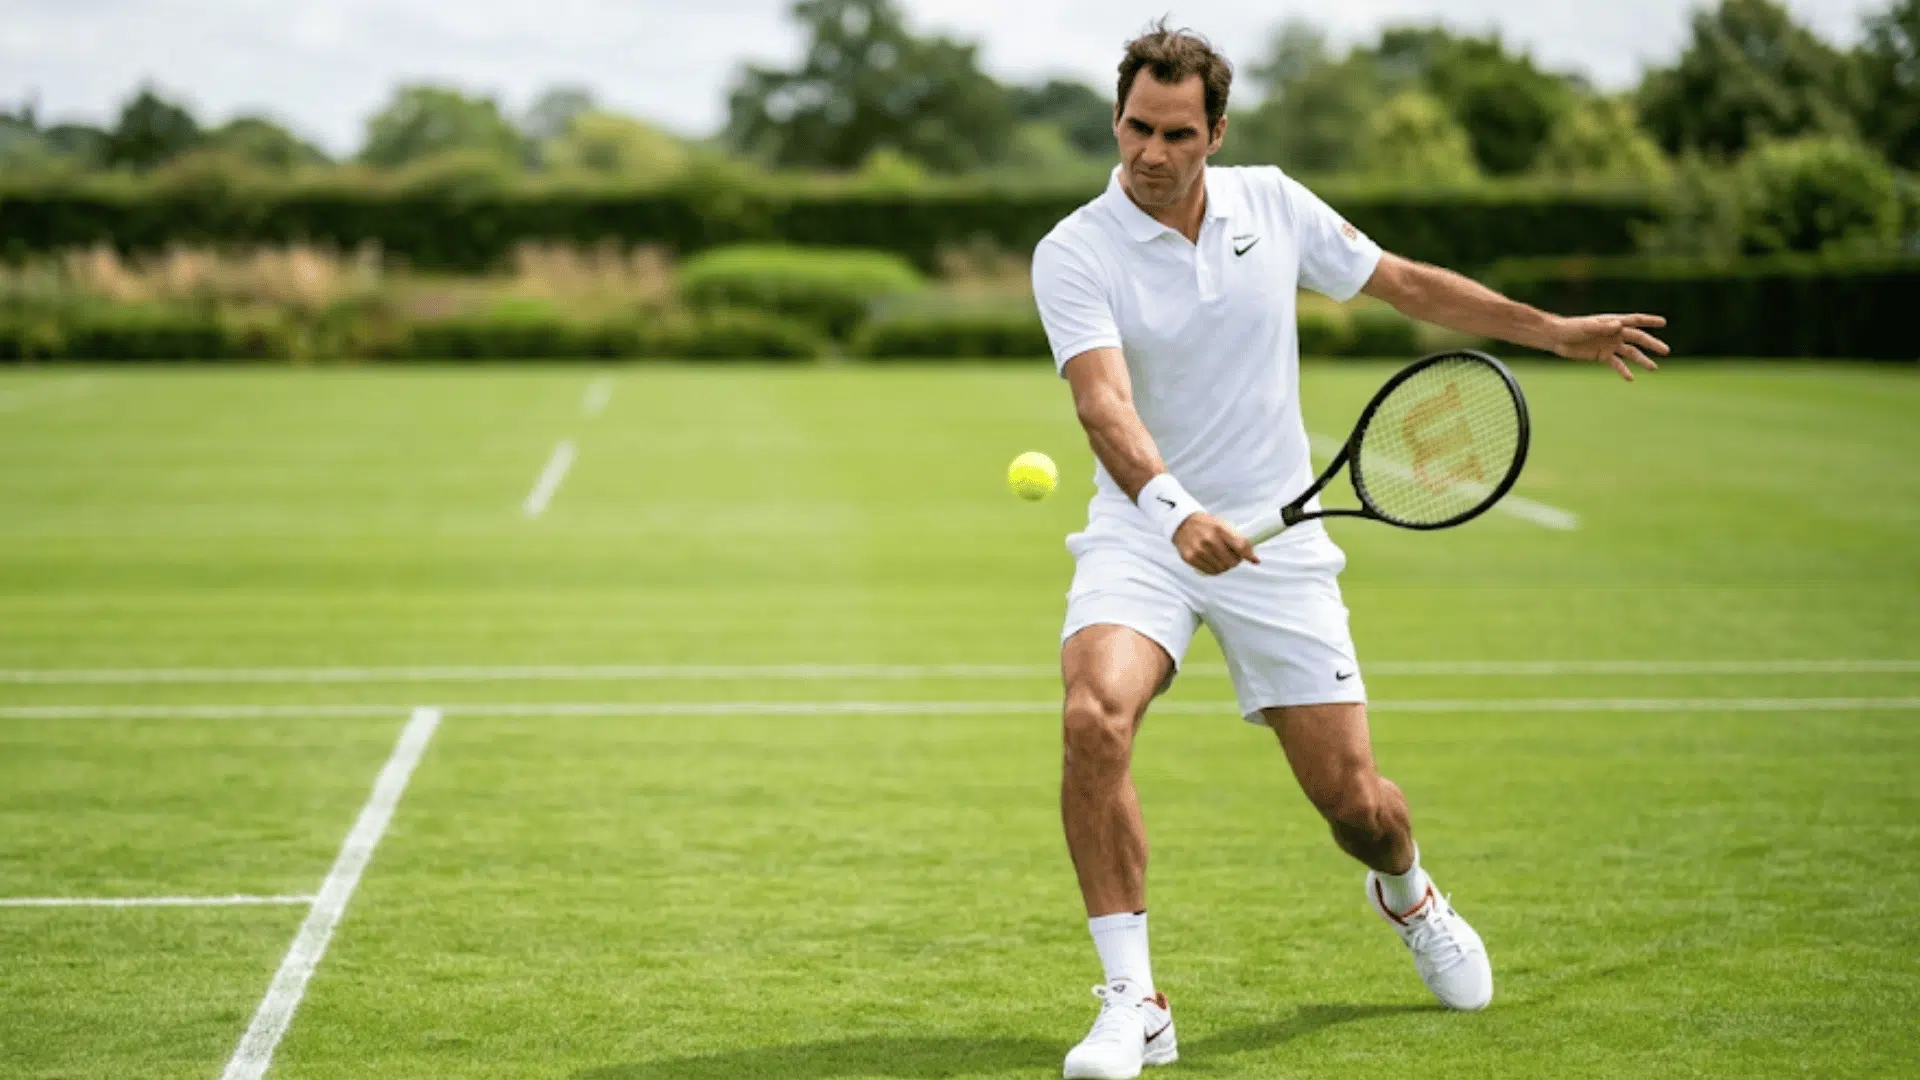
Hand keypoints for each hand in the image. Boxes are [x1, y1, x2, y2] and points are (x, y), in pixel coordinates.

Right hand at [1172, 514, 1258, 574]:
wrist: (1182, 523)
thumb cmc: (1207, 525)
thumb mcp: (1223, 524)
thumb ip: (1238, 539)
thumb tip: (1254, 559)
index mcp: (1220, 528)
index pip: (1241, 545)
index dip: (1249, 555)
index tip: (1254, 560)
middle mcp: (1209, 539)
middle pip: (1232, 561)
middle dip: (1235, 561)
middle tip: (1232, 557)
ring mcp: (1199, 550)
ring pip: (1222, 569)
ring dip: (1224, 566)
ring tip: (1221, 558)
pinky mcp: (1190, 558)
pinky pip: (1210, 572)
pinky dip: (1214, 569)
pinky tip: (1213, 561)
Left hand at [1550, 313, 1668, 380]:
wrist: (1558, 338)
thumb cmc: (1572, 327)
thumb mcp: (1587, 327)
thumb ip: (1602, 327)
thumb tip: (1619, 325)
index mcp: (1613, 322)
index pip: (1634, 320)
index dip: (1649, 321)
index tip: (1664, 322)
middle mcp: (1615, 333)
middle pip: (1637, 338)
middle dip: (1651, 344)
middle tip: (1666, 351)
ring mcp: (1610, 345)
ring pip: (1630, 353)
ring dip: (1642, 360)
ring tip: (1654, 368)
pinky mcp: (1603, 356)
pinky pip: (1616, 364)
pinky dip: (1623, 371)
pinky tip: (1631, 378)